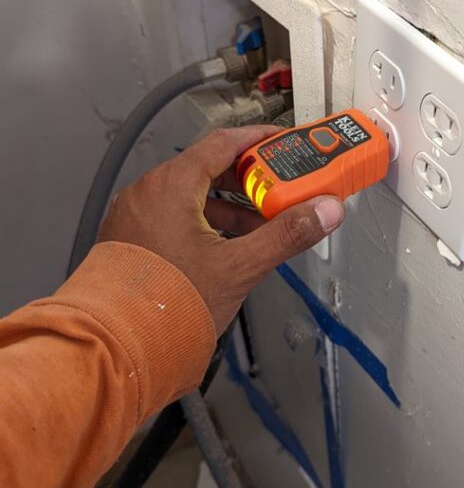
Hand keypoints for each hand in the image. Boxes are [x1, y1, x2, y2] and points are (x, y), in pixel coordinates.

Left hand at [98, 126, 344, 334]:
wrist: (116, 345)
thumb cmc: (165, 304)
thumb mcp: (239, 267)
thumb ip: (285, 235)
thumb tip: (324, 212)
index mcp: (172, 185)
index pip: (224, 143)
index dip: (259, 142)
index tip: (284, 146)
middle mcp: (148, 192)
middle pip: (208, 168)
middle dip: (248, 180)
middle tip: (279, 192)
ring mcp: (134, 215)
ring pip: (190, 195)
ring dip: (227, 206)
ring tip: (257, 229)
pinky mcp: (129, 239)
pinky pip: (171, 216)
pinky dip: (202, 223)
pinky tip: (223, 249)